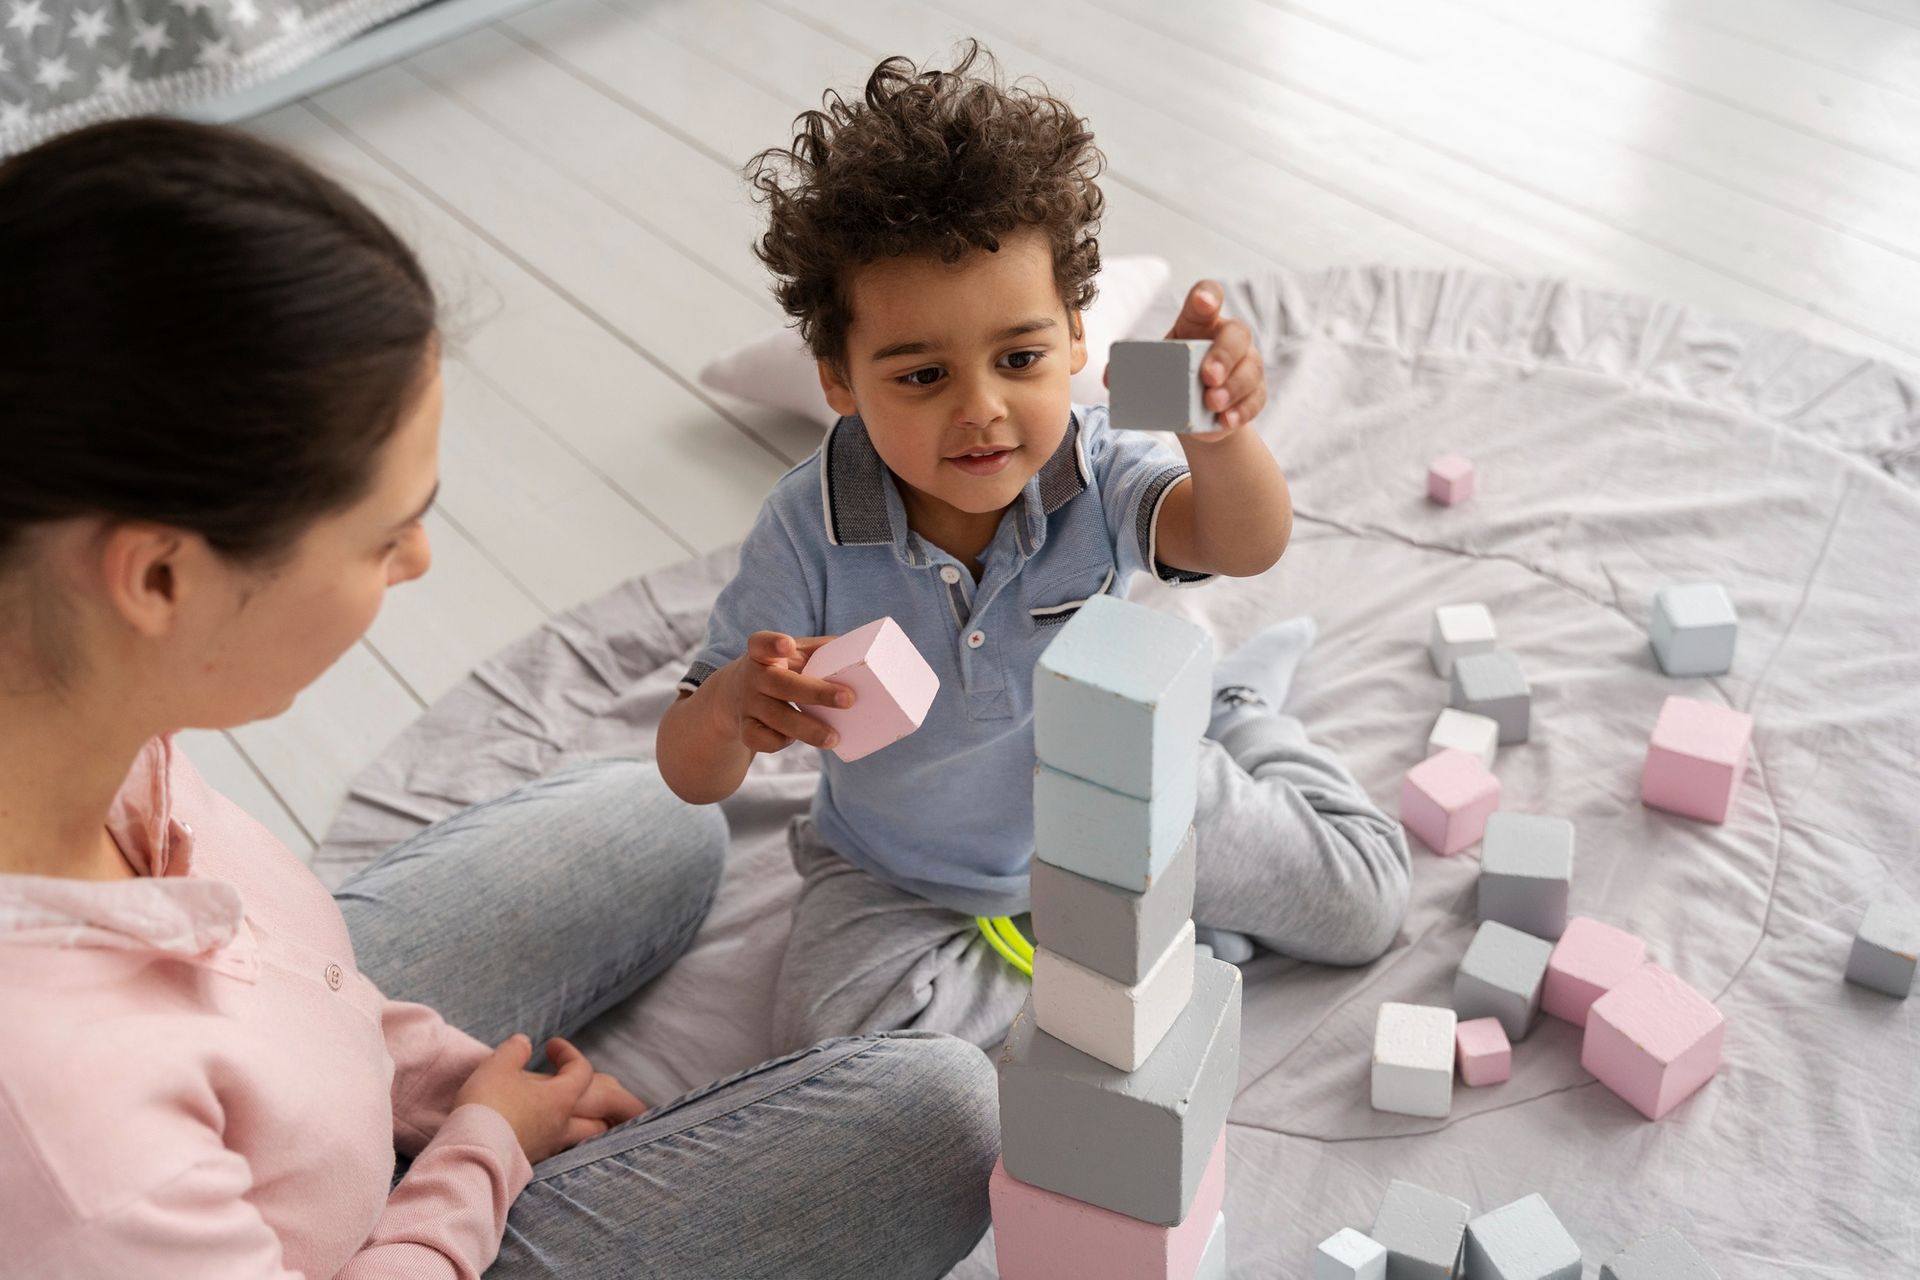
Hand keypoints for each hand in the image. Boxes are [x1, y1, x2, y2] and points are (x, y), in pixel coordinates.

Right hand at [455, 1035, 646, 1165]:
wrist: (467, 1154)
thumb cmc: (486, 1106)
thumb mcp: (497, 1066)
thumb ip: (514, 1050)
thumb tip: (523, 1043)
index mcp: (561, 1099)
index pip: (582, 1072)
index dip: (570, 1054)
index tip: (550, 1046)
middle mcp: (562, 1126)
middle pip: (602, 1118)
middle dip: (609, 1103)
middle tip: (597, 1089)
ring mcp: (548, 1148)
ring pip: (584, 1138)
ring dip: (586, 1122)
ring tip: (573, 1112)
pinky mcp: (531, 1164)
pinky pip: (559, 1150)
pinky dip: (561, 1137)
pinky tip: (545, 1133)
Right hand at [713, 630, 848, 754]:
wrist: (732, 695)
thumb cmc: (778, 669)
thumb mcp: (793, 654)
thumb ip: (821, 650)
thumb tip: (863, 652)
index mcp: (762, 653)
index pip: (761, 643)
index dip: (773, 644)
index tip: (788, 645)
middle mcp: (752, 677)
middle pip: (780, 684)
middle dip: (816, 693)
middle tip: (849, 699)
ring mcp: (747, 704)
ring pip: (776, 717)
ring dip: (807, 729)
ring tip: (834, 738)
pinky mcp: (744, 728)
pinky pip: (761, 740)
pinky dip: (780, 742)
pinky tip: (795, 740)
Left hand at [1107, 280, 1265, 439]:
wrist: (1196, 415)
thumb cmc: (1173, 380)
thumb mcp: (1152, 371)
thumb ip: (1129, 370)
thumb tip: (1111, 377)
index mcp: (1199, 323)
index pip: (1208, 297)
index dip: (1207, 295)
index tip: (1202, 303)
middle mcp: (1227, 338)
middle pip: (1237, 334)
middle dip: (1224, 355)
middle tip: (1207, 377)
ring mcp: (1246, 364)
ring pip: (1251, 368)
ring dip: (1233, 387)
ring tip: (1212, 404)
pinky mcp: (1254, 393)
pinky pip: (1255, 398)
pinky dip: (1241, 411)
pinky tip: (1225, 420)